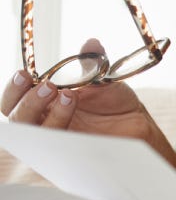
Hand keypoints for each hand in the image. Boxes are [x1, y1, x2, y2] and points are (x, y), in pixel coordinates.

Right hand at [2, 38, 156, 141]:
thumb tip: (91, 44)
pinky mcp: (72, 155)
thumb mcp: (102, 78)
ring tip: (70, 96)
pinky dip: (66, 133)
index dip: (14, 90)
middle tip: (49, 87)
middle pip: (18, 121)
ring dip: (50, 115)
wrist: (138, 124)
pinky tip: (78, 120)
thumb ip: (92, 62)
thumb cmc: (113, 102)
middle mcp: (44, 122)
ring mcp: (57, 140)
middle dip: (28, 102)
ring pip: (36, 137)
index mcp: (43, 103)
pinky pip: (60, 151)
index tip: (25, 74)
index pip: (14, 101)